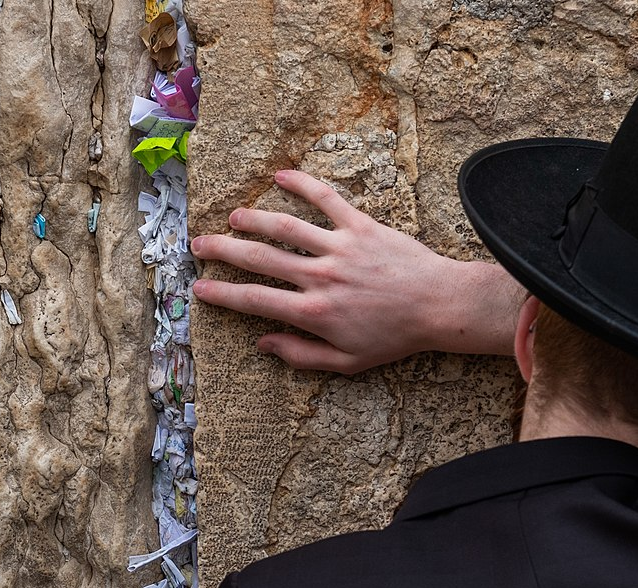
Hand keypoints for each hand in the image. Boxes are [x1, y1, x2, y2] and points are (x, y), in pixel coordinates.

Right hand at [190, 170, 522, 372]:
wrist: (439, 306)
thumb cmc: (396, 337)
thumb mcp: (348, 361)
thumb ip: (302, 355)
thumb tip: (263, 344)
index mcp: (313, 313)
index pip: (254, 301)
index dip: (223, 295)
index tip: (200, 289)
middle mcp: (319, 277)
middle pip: (258, 259)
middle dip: (223, 252)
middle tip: (199, 246)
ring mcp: (339, 248)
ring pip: (284, 227)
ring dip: (253, 220)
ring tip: (232, 218)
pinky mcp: (360, 226)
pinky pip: (326, 200)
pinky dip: (303, 184)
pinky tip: (281, 176)